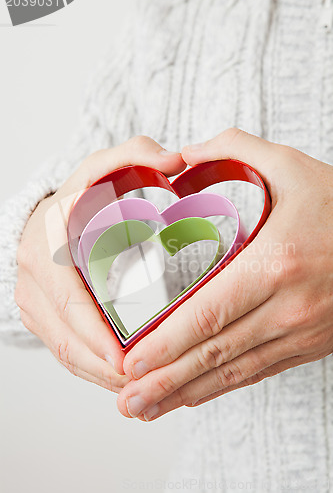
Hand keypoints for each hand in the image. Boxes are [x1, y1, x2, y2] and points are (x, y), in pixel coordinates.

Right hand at [15, 136, 184, 391]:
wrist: (46, 215)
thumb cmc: (79, 193)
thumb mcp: (103, 166)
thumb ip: (137, 153)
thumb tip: (176, 160)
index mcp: (46, 247)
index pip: (71, 303)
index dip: (99, 338)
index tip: (132, 361)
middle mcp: (33, 280)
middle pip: (69, 339)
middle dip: (108, 368)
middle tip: (150, 382)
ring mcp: (34, 302)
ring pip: (66, 353)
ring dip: (102, 377)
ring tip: (142, 389)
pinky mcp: (40, 315)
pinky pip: (65, 350)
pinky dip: (93, 369)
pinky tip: (122, 378)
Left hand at [117, 128, 332, 419]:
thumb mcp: (290, 166)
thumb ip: (233, 151)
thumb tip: (182, 158)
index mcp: (276, 263)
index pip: (209, 313)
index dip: (166, 343)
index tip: (129, 362)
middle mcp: (288, 307)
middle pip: (215, 353)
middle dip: (165, 380)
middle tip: (126, 399)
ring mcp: (301, 332)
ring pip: (233, 372)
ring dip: (185, 394)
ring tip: (145, 408)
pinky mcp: (308, 345)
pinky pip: (257, 372)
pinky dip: (220, 387)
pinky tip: (191, 395)